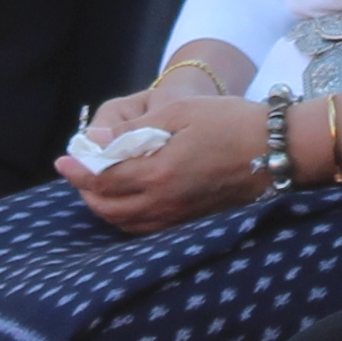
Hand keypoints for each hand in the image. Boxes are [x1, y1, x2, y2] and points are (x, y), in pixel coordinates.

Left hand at [69, 90, 272, 233]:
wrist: (278, 149)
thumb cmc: (231, 122)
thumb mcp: (178, 112)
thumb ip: (134, 131)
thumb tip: (95, 142)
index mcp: (158, 173)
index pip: (101, 179)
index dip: (77, 170)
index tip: (63, 160)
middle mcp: (163, 203)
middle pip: (107, 207)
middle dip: (86, 191)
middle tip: (79, 171)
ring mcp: (177, 217)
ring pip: (124, 222)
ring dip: (105, 205)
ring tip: (99, 184)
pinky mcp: (190, 222)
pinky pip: (146, 228)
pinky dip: (127, 216)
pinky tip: (129, 199)